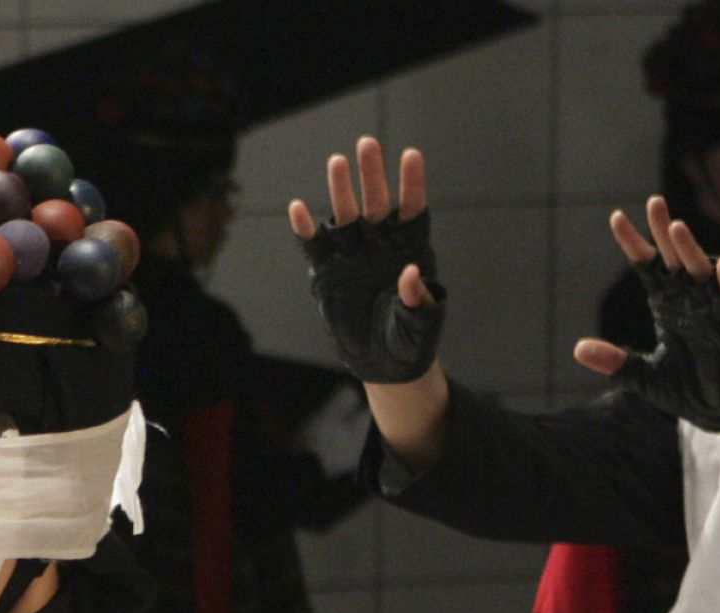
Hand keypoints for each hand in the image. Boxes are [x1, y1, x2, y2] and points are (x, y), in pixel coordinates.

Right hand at [288, 136, 443, 383]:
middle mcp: (380, 247)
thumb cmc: (411, 341)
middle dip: (371, 174)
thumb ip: (417, 299)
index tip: (410, 155)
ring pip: (345, 217)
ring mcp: (352, 257)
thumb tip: (409, 272)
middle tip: (366, 143)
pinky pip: (314, 247)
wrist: (383, 363)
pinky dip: (305, 229)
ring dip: (341, 190)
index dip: (411, 184)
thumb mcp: (421, 323)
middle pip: (375, 204)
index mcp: (410, 251)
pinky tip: (298, 208)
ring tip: (337, 161)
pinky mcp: (327, 273)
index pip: (411, 211)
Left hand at [579, 195, 719, 429]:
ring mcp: (715, 305)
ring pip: (702, 268)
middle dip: (665, 230)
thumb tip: (579, 350)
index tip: (616, 217)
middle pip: (675, 256)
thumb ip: (616, 361)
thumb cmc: (687, 389)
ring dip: (691, 249)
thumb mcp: (644, 378)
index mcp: (668, 303)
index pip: (647, 265)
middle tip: (654, 202)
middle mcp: (692, 297)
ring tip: (676, 227)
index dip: (633, 242)